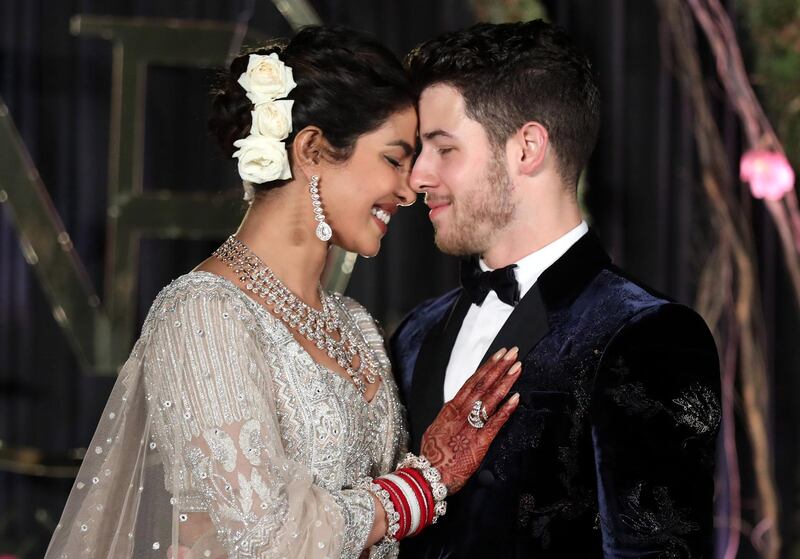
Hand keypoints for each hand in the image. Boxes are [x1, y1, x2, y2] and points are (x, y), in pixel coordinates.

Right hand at [420, 347, 520, 492]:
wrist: (427, 476)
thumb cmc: (431, 456)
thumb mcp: (436, 430)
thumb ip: (448, 418)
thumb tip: (456, 408)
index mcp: (450, 409)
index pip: (472, 382)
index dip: (486, 367)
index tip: (498, 355)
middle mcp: (461, 413)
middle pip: (482, 384)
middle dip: (499, 367)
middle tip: (512, 353)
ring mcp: (471, 426)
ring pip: (490, 398)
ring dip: (505, 381)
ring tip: (517, 367)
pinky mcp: (480, 442)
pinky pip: (495, 422)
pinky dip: (506, 409)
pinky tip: (516, 398)